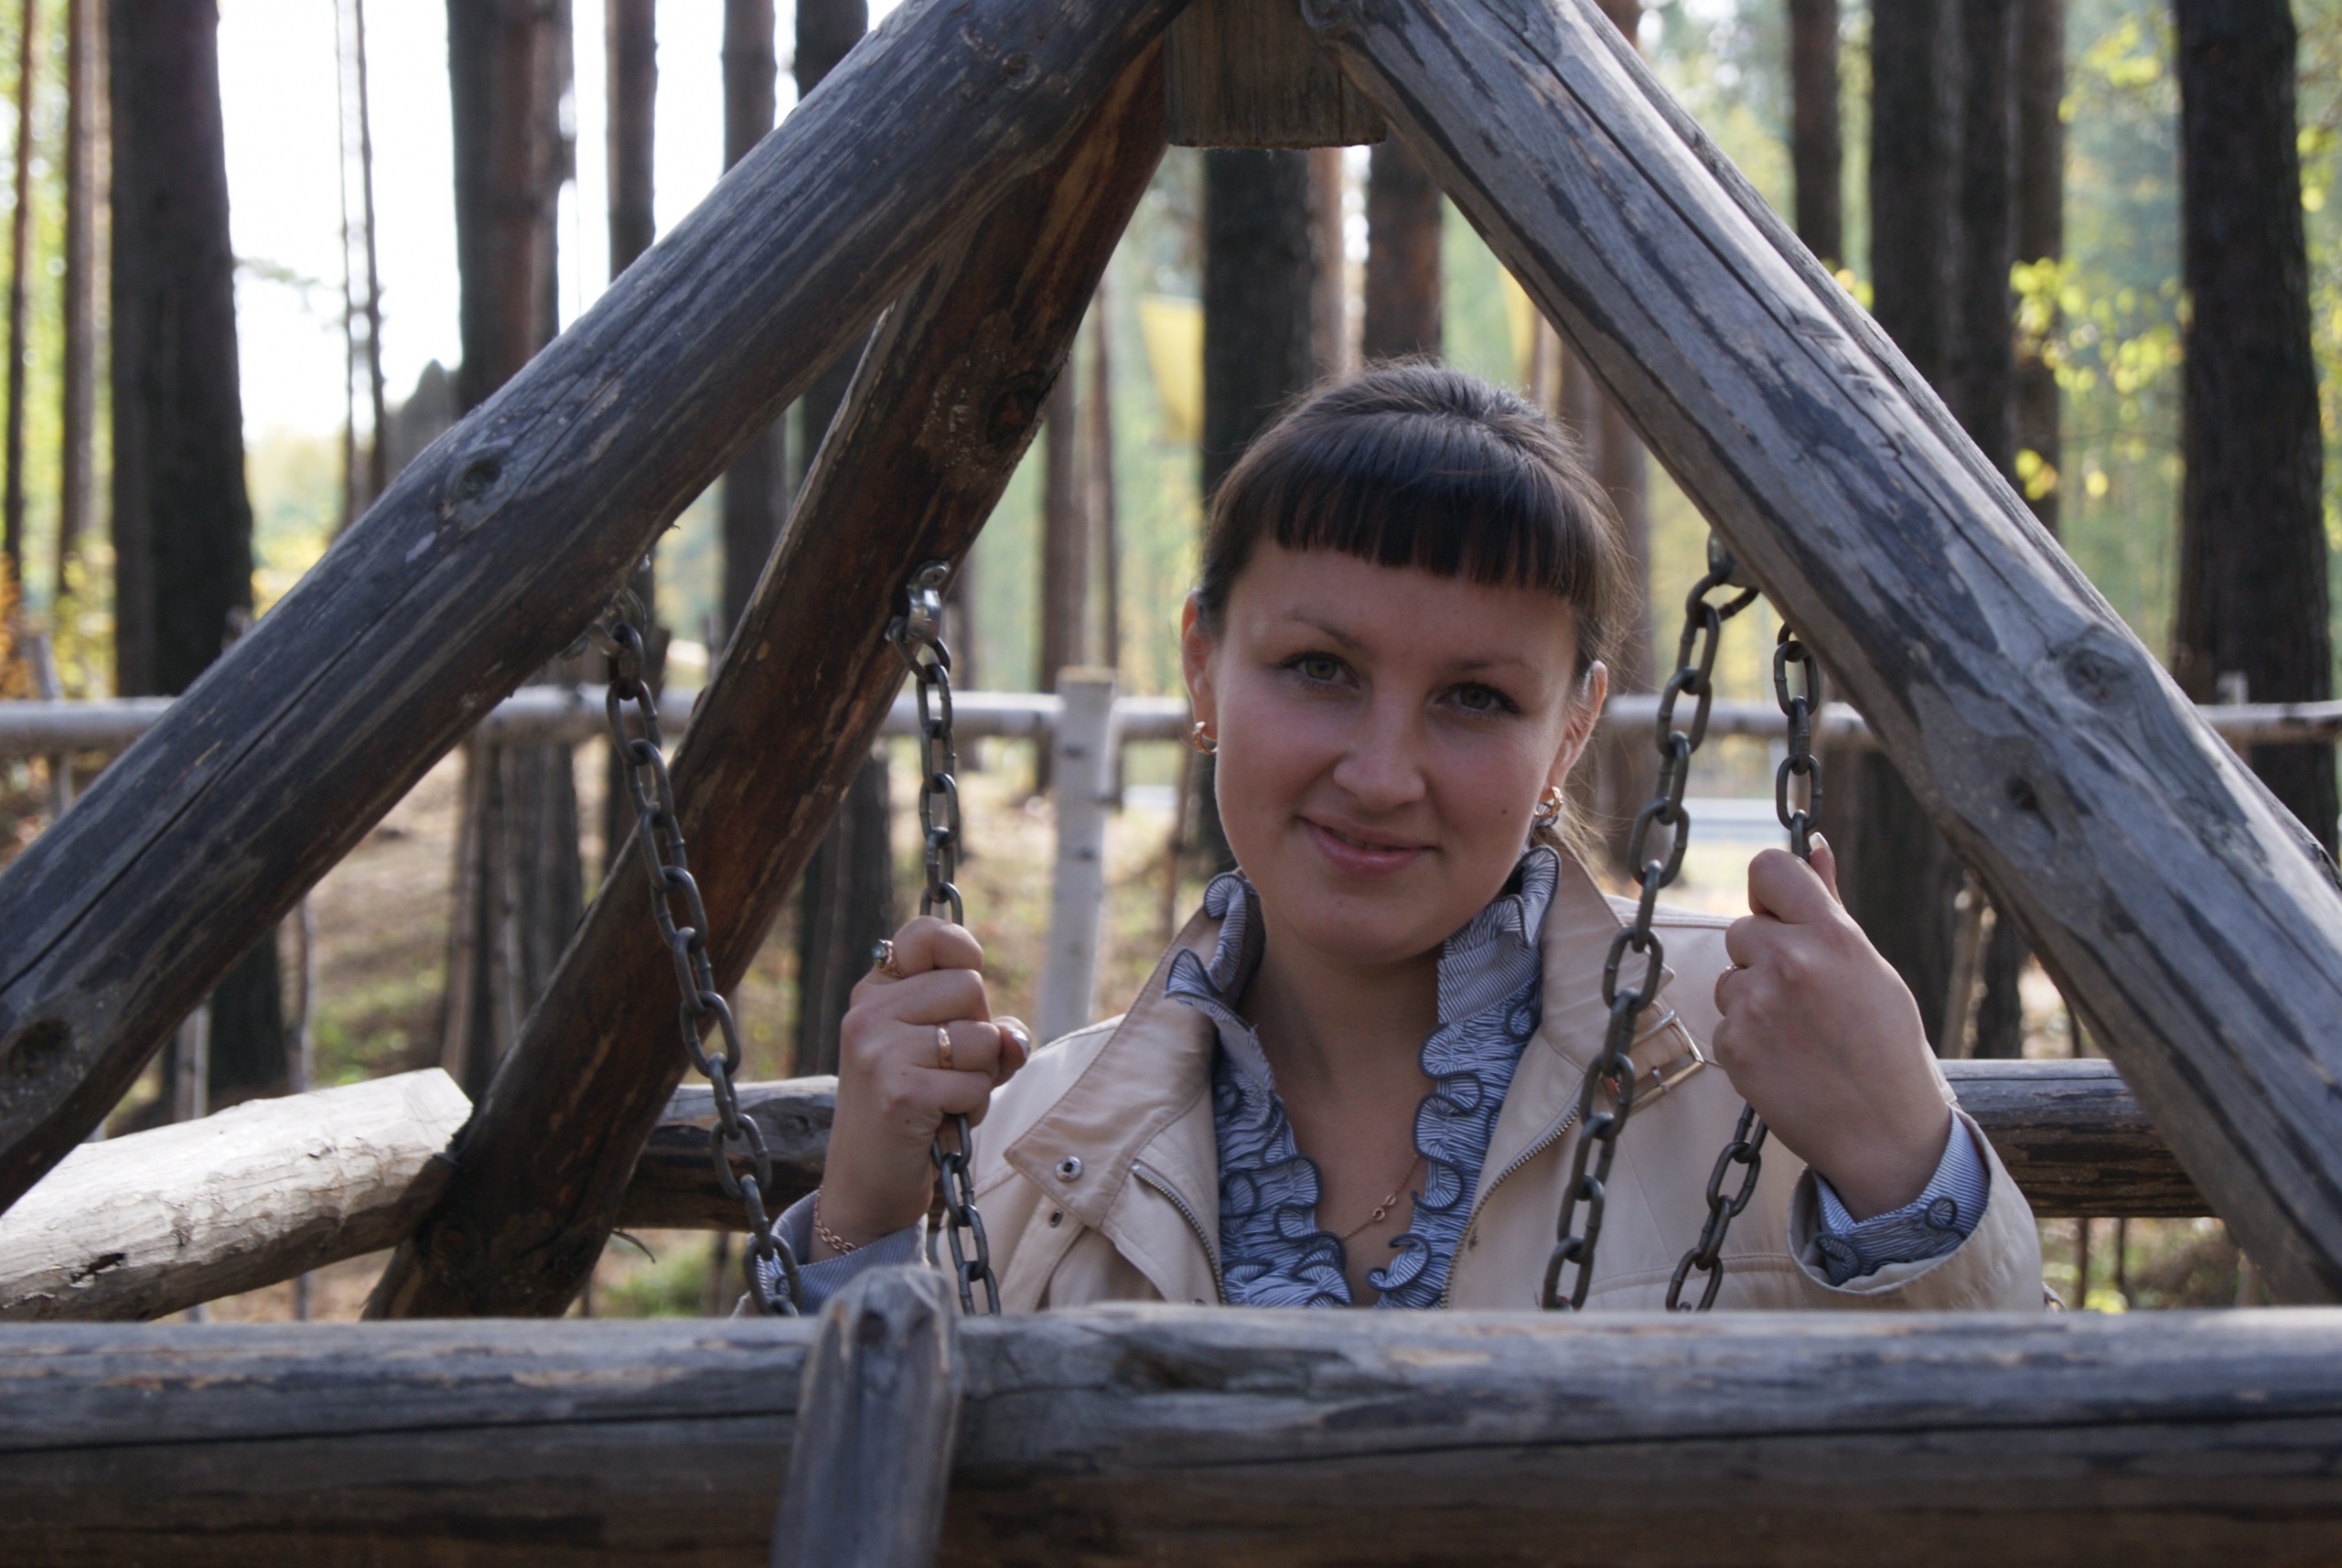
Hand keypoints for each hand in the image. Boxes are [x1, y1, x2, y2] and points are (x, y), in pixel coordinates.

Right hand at [818, 916, 1031, 1257]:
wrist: (868, 1183)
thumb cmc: (917, 1111)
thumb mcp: (949, 1057)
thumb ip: (989, 1032)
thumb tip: (1013, 1038)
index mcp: (874, 992)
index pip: (926, 934)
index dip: (962, 951)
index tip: (964, 985)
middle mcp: (868, 1013)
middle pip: (970, 986)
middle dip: (979, 1032)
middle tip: (948, 1069)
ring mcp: (878, 1051)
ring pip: (980, 1037)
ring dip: (980, 1077)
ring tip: (944, 1099)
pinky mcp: (898, 1092)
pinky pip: (975, 1083)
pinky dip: (972, 1108)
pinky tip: (940, 1123)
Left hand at [1709, 838, 1950, 1219]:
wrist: (1884, 1133)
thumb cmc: (1886, 1046)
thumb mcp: (1871, 968)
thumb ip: (1831, 905)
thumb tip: (1812, 846)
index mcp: (1832, 934)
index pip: (1769, 867)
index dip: (1768, 889)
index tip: (1776, 910)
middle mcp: (1790, 961)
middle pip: (1743, 930)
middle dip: (1764, 956)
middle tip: (1806, 996)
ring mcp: (1756, 1003)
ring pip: (1730, 976)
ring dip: (1753, 997)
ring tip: (1800, 1033)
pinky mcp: (1732, 1043)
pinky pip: (1725, 1019)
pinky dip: (1746, 1037)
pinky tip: (1784, 1059)